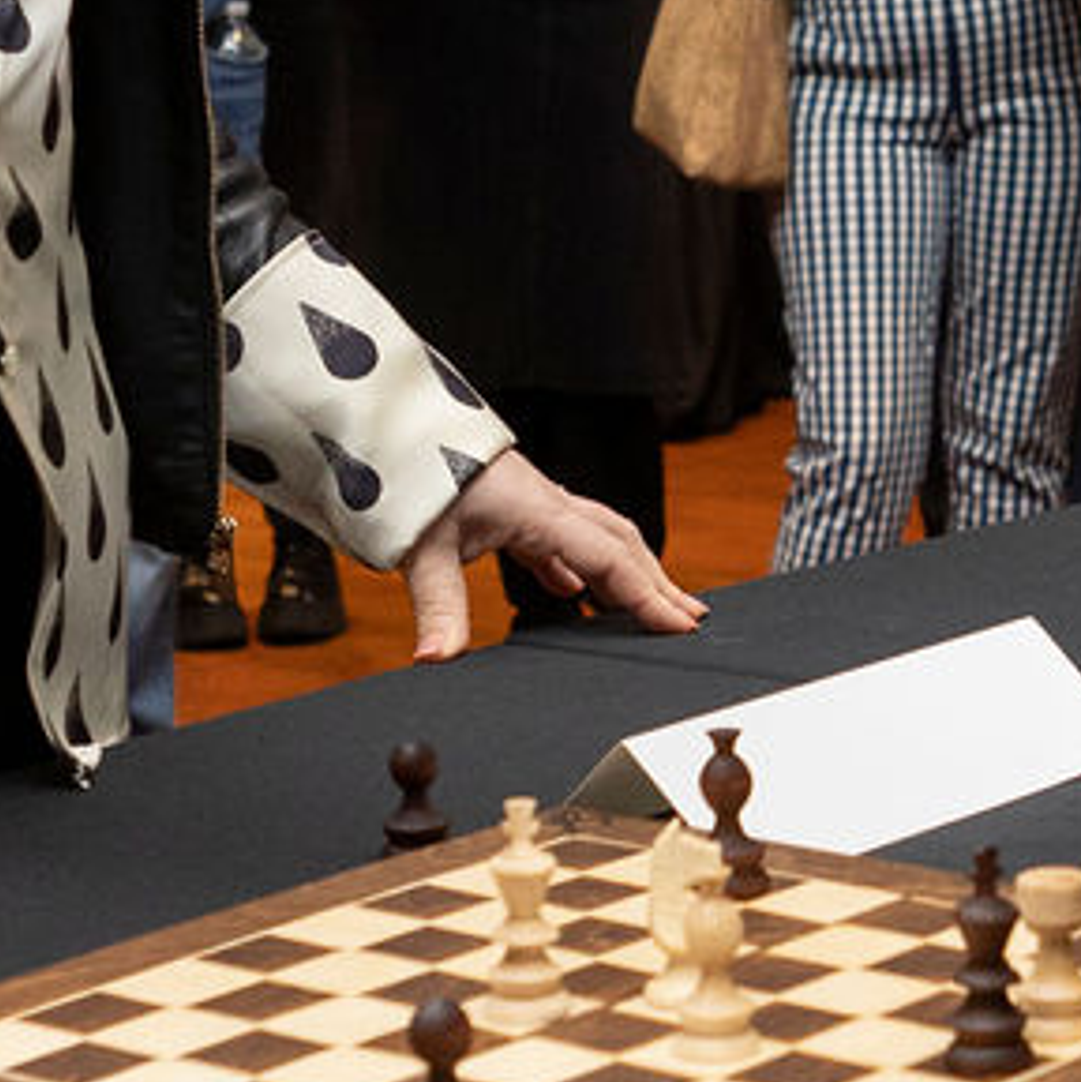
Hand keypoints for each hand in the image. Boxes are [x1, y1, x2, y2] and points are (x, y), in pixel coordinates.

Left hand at [398, 451, 707, 658]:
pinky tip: (575, 592)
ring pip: (597, 536)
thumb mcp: (421, 547)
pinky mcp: (512, 504)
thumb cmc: (408, 474)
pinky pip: (562, 538)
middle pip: (619, 543)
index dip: (648, 594)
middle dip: (657, 581)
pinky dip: (581, 567)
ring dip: (628, 571)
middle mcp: (544, 501)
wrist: (389, 423)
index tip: (682, 624)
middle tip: (691, 618)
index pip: (608, 558)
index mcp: (536, 510)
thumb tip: (437, 659)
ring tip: (650, 606)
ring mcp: (531, 501)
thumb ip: (437, 607)